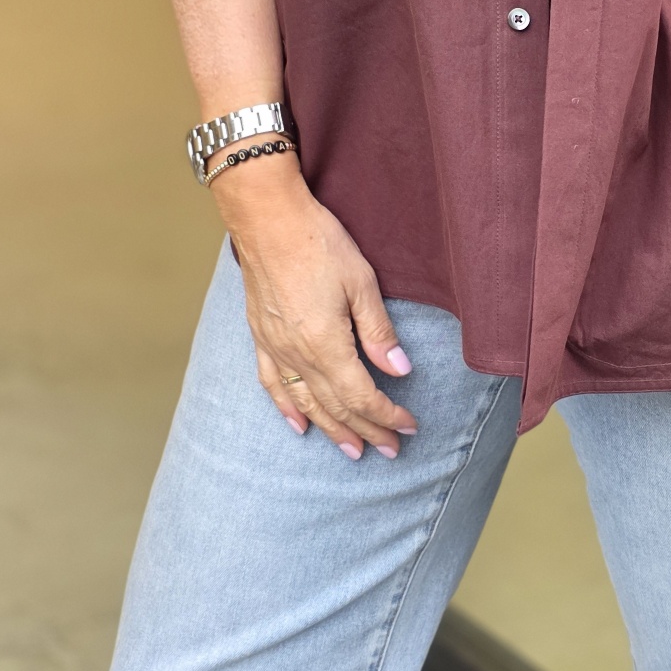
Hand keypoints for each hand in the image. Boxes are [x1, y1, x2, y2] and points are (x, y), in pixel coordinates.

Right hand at [211, 153, 417, 460]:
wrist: (268, 219)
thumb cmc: (318, 243)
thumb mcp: (361, 283)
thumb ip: (379, 331)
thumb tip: (401, 371)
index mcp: (326, 344)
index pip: (361, 395)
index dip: (387, 415)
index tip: (409, 427)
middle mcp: (297, 355)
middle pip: (336, 406)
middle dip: (366, 431)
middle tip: (391, 450)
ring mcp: (275, 348)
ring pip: (306, 403)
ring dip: (331, 429)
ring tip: (353, 450)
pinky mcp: (261, 337)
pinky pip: (272, 384)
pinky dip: (287, 409)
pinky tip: (299, 425)